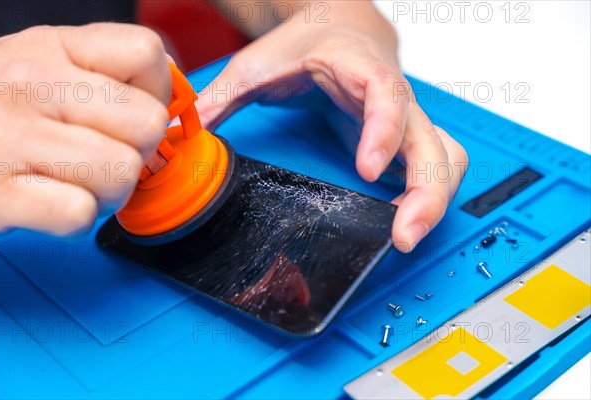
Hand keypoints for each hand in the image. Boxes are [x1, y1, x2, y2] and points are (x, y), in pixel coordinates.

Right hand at [0, 23, 170, 234]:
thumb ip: (103, 74)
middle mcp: (32, 85)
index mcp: (50, 48)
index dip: (155, 92)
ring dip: (109, 191)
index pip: (146, 54)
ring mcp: (12, 139)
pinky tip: (48, 202)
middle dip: (138, 152)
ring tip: (75, 182)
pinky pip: (80, 213)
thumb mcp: (40, 69)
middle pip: (147, 123)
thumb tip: (174, 93)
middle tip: (104, 157)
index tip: (131, 113)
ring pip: (123, 172)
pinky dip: (74, 219)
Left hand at [196, 2, 467, 251]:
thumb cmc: (304, 43)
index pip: (386, 97)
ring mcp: (405, 118)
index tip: (370, 171)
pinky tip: (405, 220)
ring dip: (436, 198)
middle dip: (426, 191)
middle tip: (402, 235)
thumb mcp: (255, 64)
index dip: (383, 133)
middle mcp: (393, 95)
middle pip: (430, 142)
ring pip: (446, 158)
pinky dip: (431, 195)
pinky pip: (436, 167)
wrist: (338, 25)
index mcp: (359, 68)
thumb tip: (187, 134)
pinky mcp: (405, 137)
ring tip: (406, 236)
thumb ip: (221, 98)